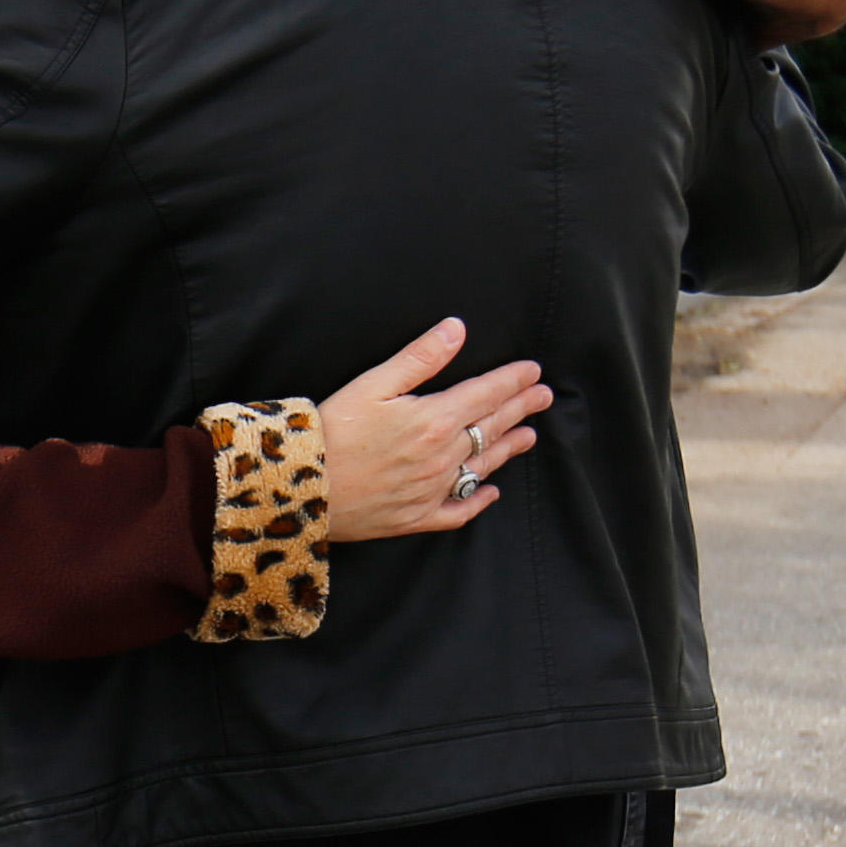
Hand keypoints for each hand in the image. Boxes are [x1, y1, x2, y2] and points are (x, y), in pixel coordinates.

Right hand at [316, 317, 548, 539]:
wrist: (302, 489)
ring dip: (508, 448)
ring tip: (528, 435)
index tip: (533, 372)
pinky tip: (492, 491)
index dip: (513, 381)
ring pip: (483, 466)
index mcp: (434, 419)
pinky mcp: (417, 517)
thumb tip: (456, 329)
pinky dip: (479, 499)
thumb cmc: (331, 431)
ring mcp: (433, 490)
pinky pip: (459, 511)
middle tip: (543, 397)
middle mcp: (442, 456)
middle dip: (520, 409)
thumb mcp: (372, 384)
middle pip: (492, 427)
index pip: (486, 394)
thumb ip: (419, 358)